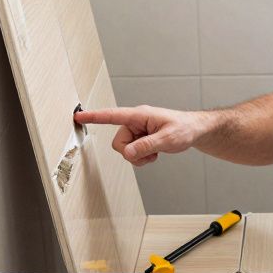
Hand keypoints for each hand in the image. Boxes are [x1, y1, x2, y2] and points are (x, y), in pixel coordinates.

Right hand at [75, 105, 210, 166]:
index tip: (79, 116)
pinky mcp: (140, 139)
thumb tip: (127, 153)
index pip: (112, 115)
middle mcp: (135, 122)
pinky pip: (132, 153)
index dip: (95, 116)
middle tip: (151, 153)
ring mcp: (137, 131)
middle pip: (118, 143)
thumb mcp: (168, 139)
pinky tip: (155, 153)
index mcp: (140, 115)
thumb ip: (146, 146)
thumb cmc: (184, 129)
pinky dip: (142, 157)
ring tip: (156, 152)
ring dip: (139, 156)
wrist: (193, 131)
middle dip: (132, 153)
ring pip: (125, 150)